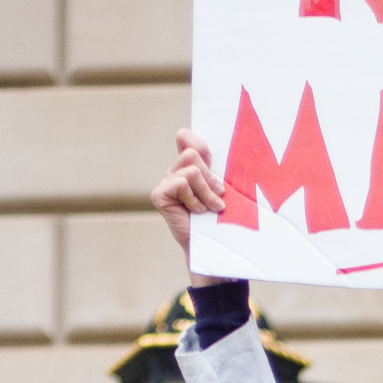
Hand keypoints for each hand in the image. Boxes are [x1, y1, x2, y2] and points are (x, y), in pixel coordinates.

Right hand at [153, 126, 224, 253]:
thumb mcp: (223, 187)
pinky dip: (195, 199)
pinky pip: (182, 183)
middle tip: (217, 197)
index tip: (210, 160)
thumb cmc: (223, 219)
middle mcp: (175, 172)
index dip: (199, 144)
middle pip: (193, 153)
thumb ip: (212, 165)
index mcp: (190, 167)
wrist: (215, 247)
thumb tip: (186, 135)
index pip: (186, 138)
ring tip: (210, 208)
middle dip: (210, 178)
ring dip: (206, 192)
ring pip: (191, 170)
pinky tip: (197, 213)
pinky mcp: (159, 194)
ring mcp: (165, 183)